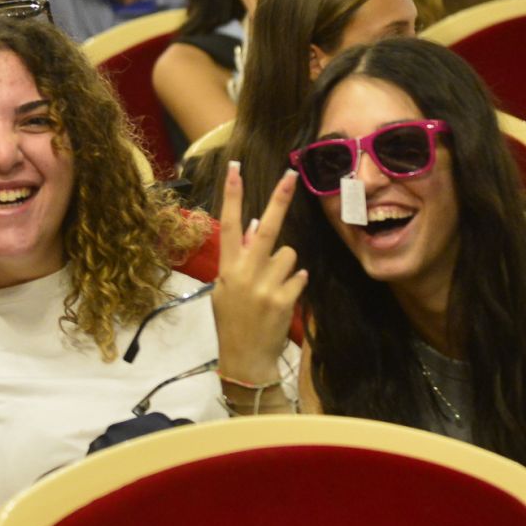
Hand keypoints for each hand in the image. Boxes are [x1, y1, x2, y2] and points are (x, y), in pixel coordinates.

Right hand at [212, 161, 306, 386]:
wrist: (246, 359)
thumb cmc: (231, 321)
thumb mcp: (225, 288)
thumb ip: (240, 258)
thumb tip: (257, 226)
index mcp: (227, 267)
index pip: (229, 223)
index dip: (233, 194)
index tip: (236, 167)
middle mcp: (246, 272)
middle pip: (268, 227)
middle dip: (280, 198)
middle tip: (292, 173)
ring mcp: (267, 286)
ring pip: (290, 255)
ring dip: (286, 266)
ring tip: (273, 286)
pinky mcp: (286, 299)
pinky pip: (300, 277)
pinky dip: (295, 283)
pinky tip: (283, 297)